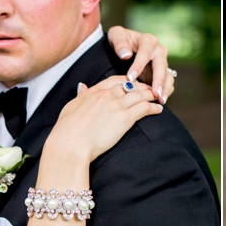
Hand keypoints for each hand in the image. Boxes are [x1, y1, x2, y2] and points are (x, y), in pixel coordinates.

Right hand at [46, 76, 162, 162]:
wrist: (70, 144)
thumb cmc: (66, 130)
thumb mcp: (70, 107)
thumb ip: (80, 96)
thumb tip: (82, 87)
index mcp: (93, 91)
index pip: (115, 80)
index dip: (127, 80)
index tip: (133, 82)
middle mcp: (107, 95)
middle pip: (130, 85)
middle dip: (142, 86)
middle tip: (150, 89)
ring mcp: (117, 105)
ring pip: (140, 94)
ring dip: (151, 95)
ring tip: (157, 97)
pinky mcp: (125, 118)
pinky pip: (144, 108)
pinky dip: (153, 107)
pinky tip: (158, 109)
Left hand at [106, 26, 174, 102]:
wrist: (125, 47)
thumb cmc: (120, 41)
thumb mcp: (115, 35)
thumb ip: (119, 42)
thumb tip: (126, 55)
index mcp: (148, 40)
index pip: (145, 52)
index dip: (138, 65)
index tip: (130, 78)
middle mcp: (158, 51)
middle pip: (161, 66)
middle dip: (158, 80)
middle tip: (154, 93)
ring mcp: (162, 63)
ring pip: (168, 76)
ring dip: (165, 89)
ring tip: (160, 101)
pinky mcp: (162, 74)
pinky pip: (167, 83)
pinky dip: (165, 92)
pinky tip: (160, 102)